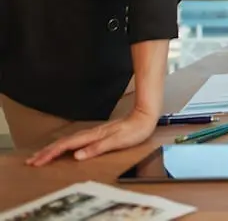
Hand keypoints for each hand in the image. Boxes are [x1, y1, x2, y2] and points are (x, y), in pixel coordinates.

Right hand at [26, 109, 157, 166]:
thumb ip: (98, 148)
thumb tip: (77, 155)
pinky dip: (64, 145)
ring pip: (67, 141)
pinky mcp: (97, 134)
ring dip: (52, 148)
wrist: (145, 116)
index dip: (51, 154)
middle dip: (46, 152)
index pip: (67, 146)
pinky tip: (62, 148)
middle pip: (63, 143)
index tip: (38, 161)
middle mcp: (91, 134)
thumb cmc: (135, 130)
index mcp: (93, 136)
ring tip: (41, 155)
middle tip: (31, 161)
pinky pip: (75, 140)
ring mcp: (93, 133)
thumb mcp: (118, 141)